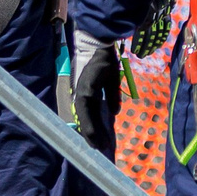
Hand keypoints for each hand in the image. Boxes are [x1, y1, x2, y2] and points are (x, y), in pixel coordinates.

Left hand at [70, 30, 121, 149]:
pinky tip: (93, 136)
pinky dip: (89, 126)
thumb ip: (113, 97)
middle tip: (101, 151)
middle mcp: (82, 95)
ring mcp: (82, 94)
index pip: (90, 115)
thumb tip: (115, 113)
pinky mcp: (84, 92)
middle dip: (94, 136)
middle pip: (87, 120)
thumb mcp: (112, 81)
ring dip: (91, 135)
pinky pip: (86, 113)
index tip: (100, 143)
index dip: (94, 129)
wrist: (101, 44)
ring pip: (85, 120)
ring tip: (98, 149)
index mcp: (88, 92)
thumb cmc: (105, 60)